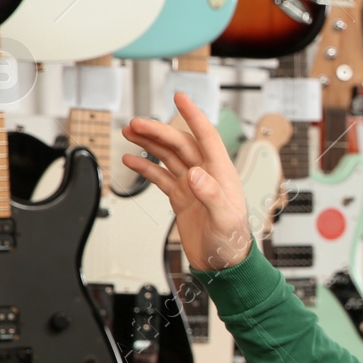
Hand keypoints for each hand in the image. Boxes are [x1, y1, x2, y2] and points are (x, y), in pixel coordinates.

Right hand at [121, 94, 253, 270]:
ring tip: (129, 133)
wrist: (224, 265)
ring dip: (150, 144)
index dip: (193, 116)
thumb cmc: (233, 243)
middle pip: (180, 144)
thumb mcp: (225, 219)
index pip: (207, 136)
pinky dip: (146, 168)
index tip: (180, 97)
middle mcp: (206, 175)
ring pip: (168, 156)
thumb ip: (213, 196)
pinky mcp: (181, 198)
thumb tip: (197, 175)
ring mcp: (192, 186)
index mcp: (221, 174)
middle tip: (135, 123)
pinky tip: (131, 161)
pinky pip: (161, 177)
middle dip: (158, 131)